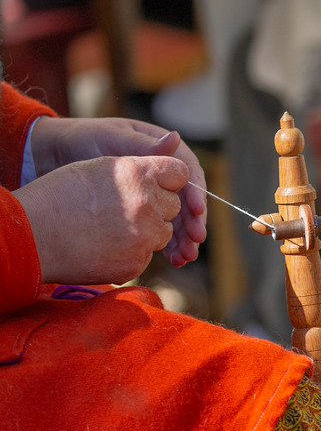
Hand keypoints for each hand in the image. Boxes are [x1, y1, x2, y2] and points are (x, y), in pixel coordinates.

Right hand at [14, 156, 188, 284]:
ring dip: (148, 231)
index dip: (170, 180)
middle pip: (174, 205)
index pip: (180, 172)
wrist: (31, 235)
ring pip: (164, 232)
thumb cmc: (60, 195)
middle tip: (126, 209)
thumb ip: (138, 170)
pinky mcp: (136, 262)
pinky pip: (148, 255)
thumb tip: (163, 170)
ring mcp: (144, 236)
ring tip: (112, 228)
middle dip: (158, 207)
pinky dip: (133, 252)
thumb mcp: (100, 168)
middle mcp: (148, 203)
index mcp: (138, 173)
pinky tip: (106, 247)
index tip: (160, 185)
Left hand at [31, 116, 206, 266]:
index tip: (197, 211)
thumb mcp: (113, 140)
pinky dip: (168, 244)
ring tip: (185, 258)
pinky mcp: (142, 211)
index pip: (188, 173)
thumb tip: (175, 138)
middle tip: (195, 242)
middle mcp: (163, 175)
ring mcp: (154, 194)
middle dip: (192, 222)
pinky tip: (173, 259)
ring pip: (177, 218)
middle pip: (186, 200)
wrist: (54, 154)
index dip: (196, 193)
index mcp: (162, 153)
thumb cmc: (84, 139)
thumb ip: (144, 147)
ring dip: (183, 239)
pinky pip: (160, 228)